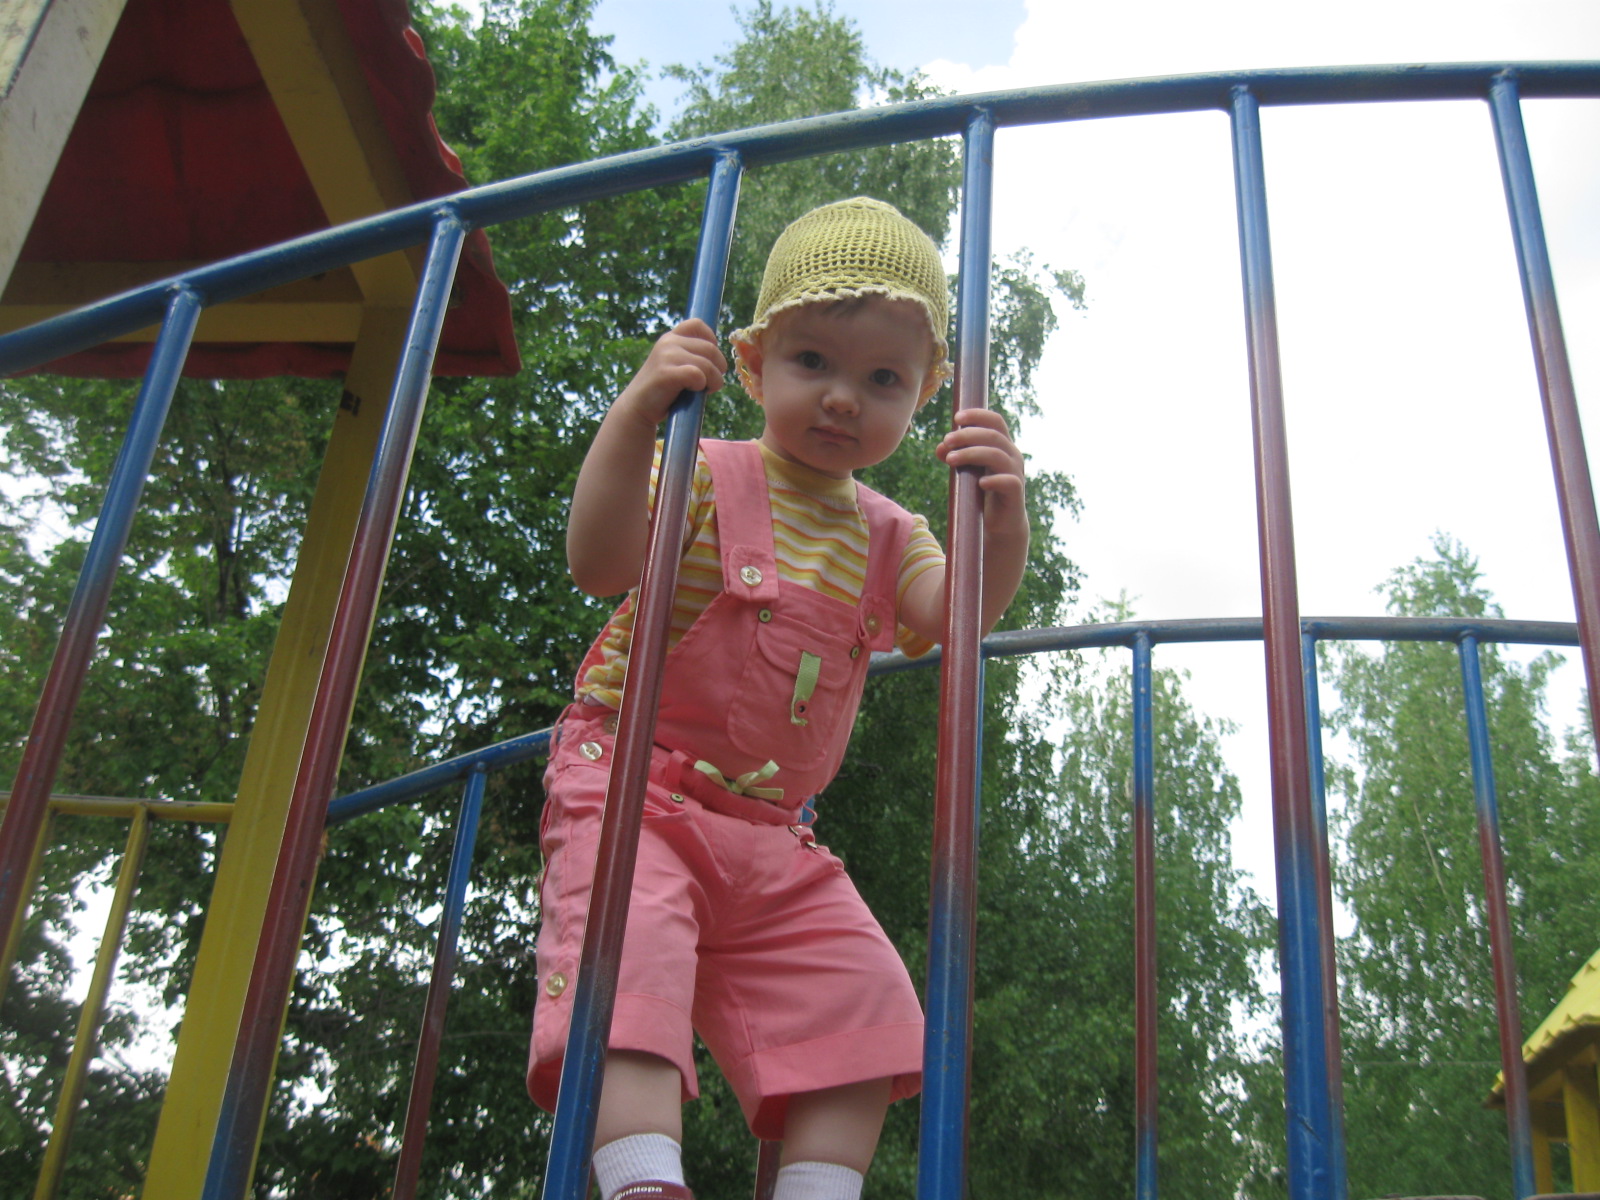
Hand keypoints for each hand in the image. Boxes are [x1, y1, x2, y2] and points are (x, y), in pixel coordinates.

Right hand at [613, 318, 726, 427]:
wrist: (637, 408)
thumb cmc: (663, 390)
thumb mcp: (676, 364)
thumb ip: (691, 355)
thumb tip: (718, 354)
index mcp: (670, 338)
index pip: (697, 324)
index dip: (712, 340)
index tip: (710, 360)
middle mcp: (668, 342)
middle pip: (711, 349)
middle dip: (718, 368)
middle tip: (710, 383)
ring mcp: (666, 356)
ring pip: (707, 364)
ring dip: (714, 381)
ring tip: (703, 390)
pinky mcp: (666, 373)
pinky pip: (698, 375)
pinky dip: (702, 386)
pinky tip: (692, 392)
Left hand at [936, 408, 1026, 528]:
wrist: (1001, 522)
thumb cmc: (983, 492)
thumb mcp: (968, 471)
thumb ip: (956, 456)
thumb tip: (940, 447)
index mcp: (1002, 446)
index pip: (995, 421)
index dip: (978, 415)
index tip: (956, 417)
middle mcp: (1012, 456)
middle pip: (993, 436)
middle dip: (967, 435)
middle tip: (946, 441)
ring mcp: (1015, 474)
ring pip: (997, 455)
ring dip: (972, 454)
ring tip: (950, 460)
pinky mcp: (1015, 493)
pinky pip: (1008, 482)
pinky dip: (993, 480)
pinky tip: (980, 483)